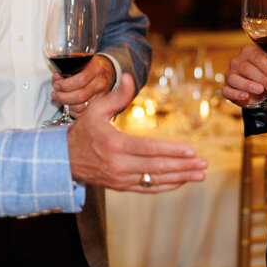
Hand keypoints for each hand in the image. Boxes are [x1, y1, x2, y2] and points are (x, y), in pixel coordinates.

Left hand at [51, 54, 114, 107]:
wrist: (107, 71)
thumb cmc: (91, 66)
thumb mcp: (82, 59)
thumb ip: (67, 66)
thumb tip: (56, 77)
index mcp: (96, 69)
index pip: (80, 80)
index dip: (65, 85)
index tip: (57, 84)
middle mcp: (100, 84)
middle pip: (80, 96)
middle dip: (63, 96)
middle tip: (55, 93)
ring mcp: (101, 96)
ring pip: (81, 107)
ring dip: (66, 105)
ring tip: (60, 98)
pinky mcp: (99, 106)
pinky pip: (83, 114)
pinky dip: (72, 111)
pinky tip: (68, 104)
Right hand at [67, 75, 207, 192]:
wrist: (63, 160)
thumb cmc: (82, 132)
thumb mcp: (95, 110)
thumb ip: (116, 95)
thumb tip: (130, 77)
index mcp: (114, 144)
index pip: (149, 149)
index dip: (172, 150)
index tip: (191, 151)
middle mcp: (119, 165)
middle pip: (156, 168)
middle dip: (183, 166)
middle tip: (203, 165)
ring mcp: (120, 179)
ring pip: (155, 180)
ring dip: (179, 178)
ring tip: (199, 175)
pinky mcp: (121, 187)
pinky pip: (147, 189)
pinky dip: (166, 186)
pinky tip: (181, 181)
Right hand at [221, 41, 266, 107]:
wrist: (260, 92)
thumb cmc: (266, 77)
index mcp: (249, 53)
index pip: (256, 56)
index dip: (266, 66)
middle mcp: (237, 62)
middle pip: (246, 68)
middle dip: (261, 78)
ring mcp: (230, 75)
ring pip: (234, 79)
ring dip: (248, 85)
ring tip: (260, 91)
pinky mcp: (226, 88)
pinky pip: (227, 90)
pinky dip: (236, 94)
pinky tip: (245, 96)